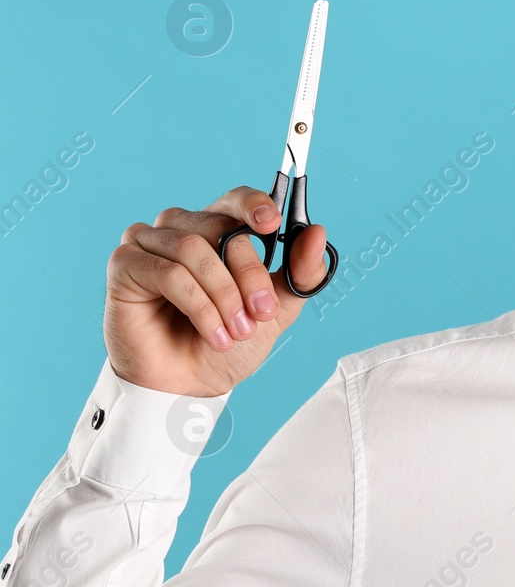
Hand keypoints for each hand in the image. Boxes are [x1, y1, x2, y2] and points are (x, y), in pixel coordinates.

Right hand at [105, 187, 330, 396]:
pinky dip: (198, 305)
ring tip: (235, 331)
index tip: (272, 225)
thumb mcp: (277, 309)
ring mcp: (149, 243)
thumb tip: (317, 233)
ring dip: (223, 295)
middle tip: (261, 313)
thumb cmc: (228, 343)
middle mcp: (182, 228)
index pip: (236, 200)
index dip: (255, 206)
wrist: (191, 386)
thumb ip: (299, 273)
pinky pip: (168, 272)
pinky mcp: (125, 265)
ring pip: (194, 249)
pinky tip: (212, 333)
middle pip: (222, 229)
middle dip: (249, 274)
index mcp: (218, 230)